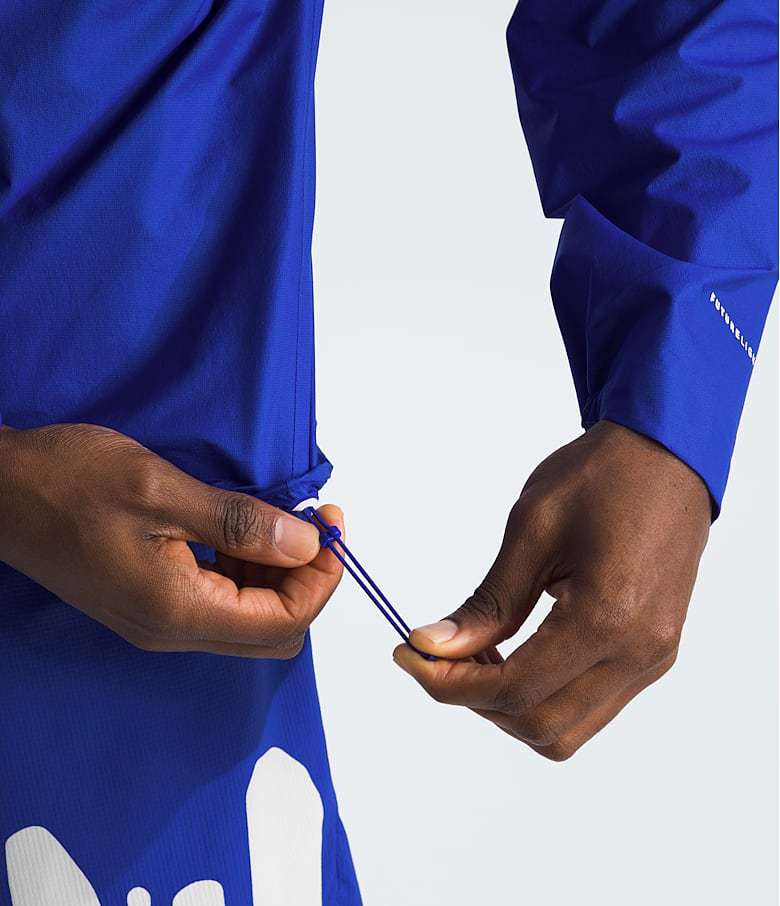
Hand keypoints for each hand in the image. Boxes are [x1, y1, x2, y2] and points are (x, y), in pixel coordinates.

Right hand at [0, 423, 342, 656]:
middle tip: (312, 524)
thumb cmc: (69, 482)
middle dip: (305, 581)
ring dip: (278, 576)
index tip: (331, 526)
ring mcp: (159, 622)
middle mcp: (172, 630)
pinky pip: (220, 605)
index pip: (283, 622)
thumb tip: (306, 545)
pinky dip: (247, 574)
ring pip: (249, 621)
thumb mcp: (162, 490)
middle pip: (273, 632)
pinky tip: (245, 533)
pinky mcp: (150, 604)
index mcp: (178, 609)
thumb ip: (240, 524)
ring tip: (280, 521)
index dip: (321, 579)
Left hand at [394, 421, 710, 759]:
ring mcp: (653, 659)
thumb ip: (488, 601)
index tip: (409, 656)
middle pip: (540, 726)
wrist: (668, 455)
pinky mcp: (654, 654)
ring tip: (477, 654)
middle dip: (476, 700)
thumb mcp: (532, 529)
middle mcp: (638, 653)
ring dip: (510, 706)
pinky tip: (515, 653)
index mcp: (607, 616)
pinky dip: (542, 695)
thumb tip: (433, 647)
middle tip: (438, 655)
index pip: (515, 689)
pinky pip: (590, 706)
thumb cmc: (601, 477)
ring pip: (566, 730)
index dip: (450, 684)